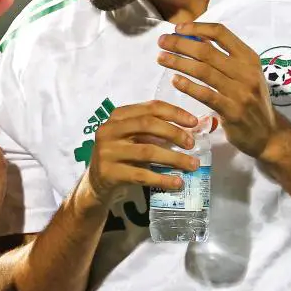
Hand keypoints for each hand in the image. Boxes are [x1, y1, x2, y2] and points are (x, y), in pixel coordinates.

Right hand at [80, 101, 199, 208]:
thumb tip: (191, 130)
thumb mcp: (132, 137)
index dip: (174, 112)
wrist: (96, 183)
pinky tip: (177, 182)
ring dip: (174, 158)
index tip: (194, 122)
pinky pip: (141, 175)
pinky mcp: (109, 173)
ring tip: (192, 164)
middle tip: (192, 143)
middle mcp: (109, 130)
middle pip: (147, 125)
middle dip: (174, 133)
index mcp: (118, 116)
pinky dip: (162, 178)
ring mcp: (107, 152)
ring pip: (147, 151)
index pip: (150, 108)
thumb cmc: (122, 155)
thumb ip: (153, 130)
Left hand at [156, 23, 283, 157]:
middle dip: (180, 44)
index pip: (221, 33)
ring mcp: (240, 92)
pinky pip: (206, 95)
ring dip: (179, 62)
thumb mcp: (244, 74)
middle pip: (207, 51)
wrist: (268, 134)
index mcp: (249, 58)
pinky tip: (174, 80)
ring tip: (161, 58)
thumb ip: (223, 57)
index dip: (197, 28)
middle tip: (161, 42)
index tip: (177, 28)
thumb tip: (194, 38)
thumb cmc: (251, 100)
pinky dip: (188, 86)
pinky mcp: (232, 111)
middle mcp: (246, 72)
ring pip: (204, 71)